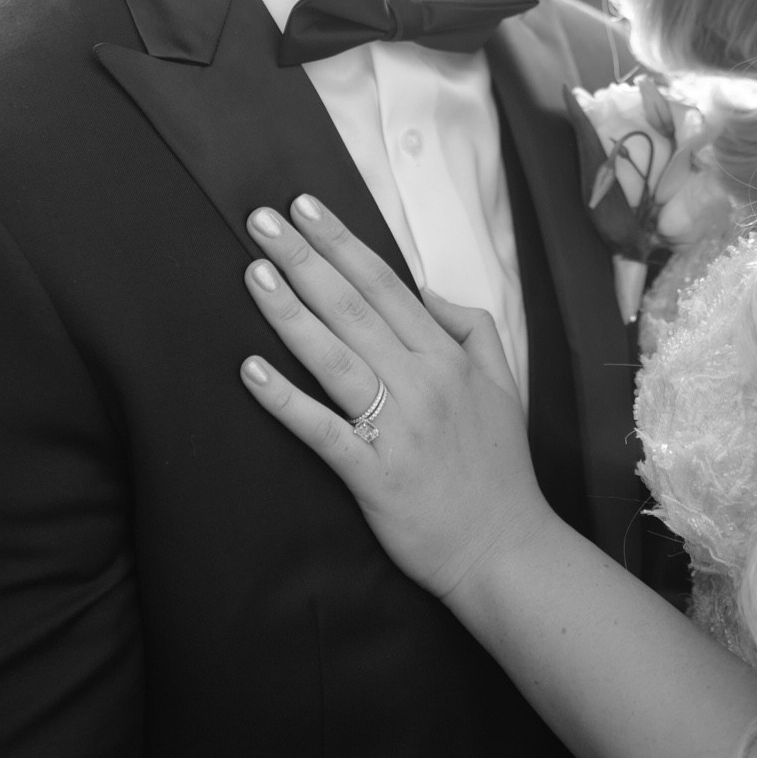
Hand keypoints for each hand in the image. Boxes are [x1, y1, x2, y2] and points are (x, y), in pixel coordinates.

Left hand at [238, 196, 551, 603]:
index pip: (386, 285)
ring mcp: (398, 429)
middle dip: (305, 259)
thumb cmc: (498, 469)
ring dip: (290, 313)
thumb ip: (472, 328)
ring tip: (254, 274)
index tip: (306, 207)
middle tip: (262, 220)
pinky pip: (323, 430)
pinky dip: (286, 400)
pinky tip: (251, 371)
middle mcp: (423, 383)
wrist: (505, 550)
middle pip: (354, 308)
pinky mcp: (374, 475)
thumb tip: (426, 289)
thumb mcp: (505, 384)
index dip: (343, 243)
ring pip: (335, 358)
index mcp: (449, 358)